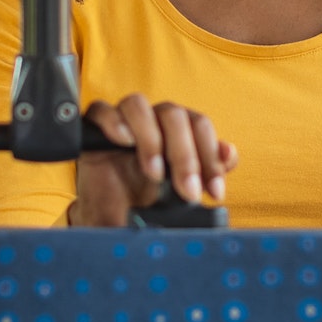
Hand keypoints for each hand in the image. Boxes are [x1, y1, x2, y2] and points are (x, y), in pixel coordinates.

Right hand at [69, 94, 236, 226]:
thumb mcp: (178, 195)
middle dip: (185, 156)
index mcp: (175, 132)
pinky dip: (114, 123)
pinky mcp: (93, 129)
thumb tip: (229, 153)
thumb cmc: (142, 201)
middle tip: (188, 192)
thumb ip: (206, 173)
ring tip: (153, 173)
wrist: (106, 217)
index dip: (211, 155)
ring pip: (139, 105)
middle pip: (174, 115)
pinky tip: (122, 143)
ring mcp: (121, 122)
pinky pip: (101, 110)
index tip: (215, 191)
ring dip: (150, 139)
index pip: (199, 125)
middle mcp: (151, 122)